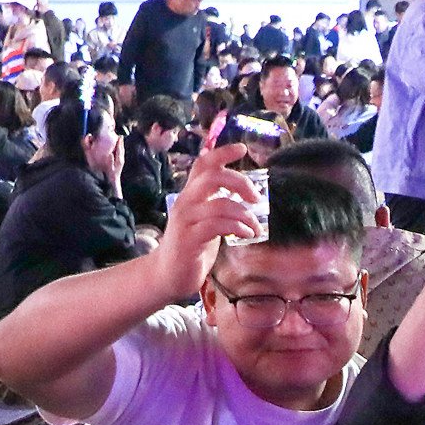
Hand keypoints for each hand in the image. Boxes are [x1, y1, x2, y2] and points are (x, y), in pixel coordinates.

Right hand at [161, 141, 263, 290]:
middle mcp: (185, 202)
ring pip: (220, 204)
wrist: (168, 274)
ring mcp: (186, 220)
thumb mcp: (206, 219)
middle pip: (213, 178)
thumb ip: (217, 203)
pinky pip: (219, 226)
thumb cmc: (192, 246)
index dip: (222, 153)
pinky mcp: (189, 238)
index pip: (202, 164)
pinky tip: (246, 235)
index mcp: (190, 194)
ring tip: (255, 227)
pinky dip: (238, 228)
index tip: (242, 149)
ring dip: (245, 215)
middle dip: (240, 183)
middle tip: (256, 198)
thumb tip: (242, 191)